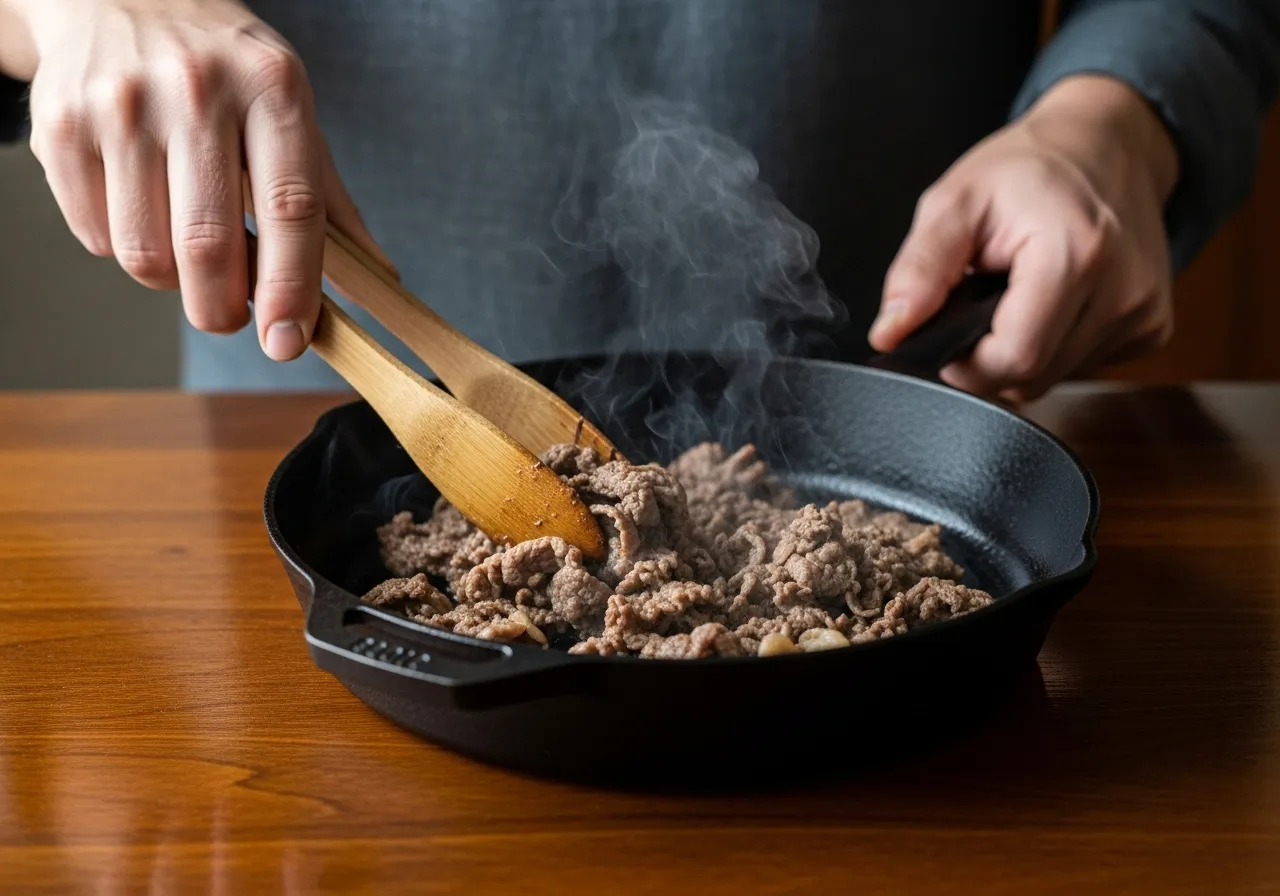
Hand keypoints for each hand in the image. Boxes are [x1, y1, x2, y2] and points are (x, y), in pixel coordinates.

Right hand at [6, 0, 392, 360]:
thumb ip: (330, 202)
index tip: (288, 341)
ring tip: (184, 245)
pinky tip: (138, 206)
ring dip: (171, 279)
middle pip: (208, 245)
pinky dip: (122, 246)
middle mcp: (194, 89)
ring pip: (145, 254)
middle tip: (232, 315)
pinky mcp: (60, 125)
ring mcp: (120, 105)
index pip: (290, 209)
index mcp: (271, 88)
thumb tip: (380, 280)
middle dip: (224, 309)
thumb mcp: (290, 111)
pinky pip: (96, 236)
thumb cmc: (222, 71)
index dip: (291, 288)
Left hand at [870, 75, 1179, 402]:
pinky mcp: (1152, 328)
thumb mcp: (954, 202)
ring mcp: (1143, 313)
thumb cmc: (1027, 169)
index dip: (964, 361)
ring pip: (1054, 378)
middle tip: (979, 301)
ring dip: (1020, 349)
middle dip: (988, 354)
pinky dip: (1053, 345)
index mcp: (1077, 253)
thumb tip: (891, 331)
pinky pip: (1081, 366)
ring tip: (1015, 293)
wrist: (1107, 145)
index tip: (947, 329)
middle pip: (1032, 377)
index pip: (1013, 359)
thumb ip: (918, 271)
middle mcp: (1123, 290)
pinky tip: (1049, 302)